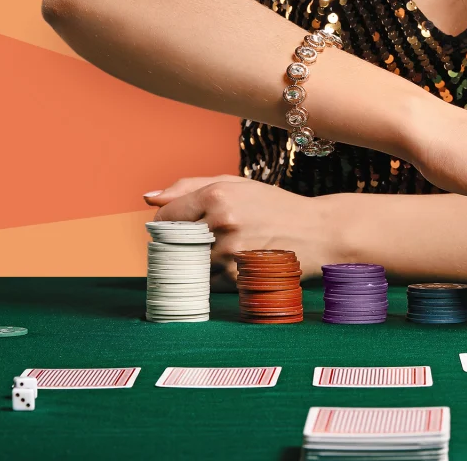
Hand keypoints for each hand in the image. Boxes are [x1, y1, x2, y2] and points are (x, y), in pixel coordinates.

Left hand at [142, 175, 336, 289]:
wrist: (319, 232)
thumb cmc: (275, 206)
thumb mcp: (237, 185)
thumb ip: (189, 186)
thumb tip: (148, 197)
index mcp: (217, 195)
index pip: (165, 215)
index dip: (167, 221)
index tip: (180, 224)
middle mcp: (220, 223)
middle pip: (172, 242)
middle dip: (177, 243)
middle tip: (196, 240)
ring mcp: (229, 253)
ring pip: (188, 264)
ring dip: (196, 261)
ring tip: (220, 252)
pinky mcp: (238, 277)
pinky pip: (208, 281)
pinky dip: (214, 276)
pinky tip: (234, 265)